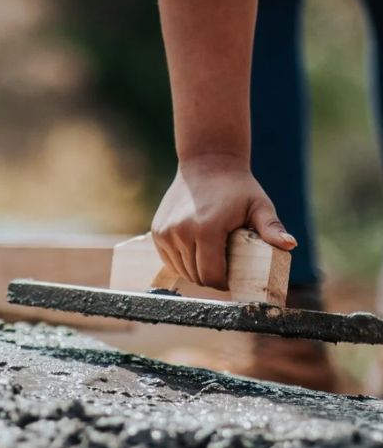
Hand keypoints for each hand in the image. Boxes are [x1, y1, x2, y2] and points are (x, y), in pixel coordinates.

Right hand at [151, 154, 295, 289]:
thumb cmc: (238, 188)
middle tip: (225, 270)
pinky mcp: (158, 232)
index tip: (233, 279)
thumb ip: (271, 228)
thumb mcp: (259, 206)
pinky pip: (170, 260)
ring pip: (181, 270)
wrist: (207, 164)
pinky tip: (195, 252)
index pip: (212, 275)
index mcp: (207, 230)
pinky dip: (182, 262)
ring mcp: (166, 233)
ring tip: (211, 259)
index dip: (224, 283)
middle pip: (196, 276)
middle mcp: (181, 232)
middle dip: (211, 278)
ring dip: (196, 271)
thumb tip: (290, 245)